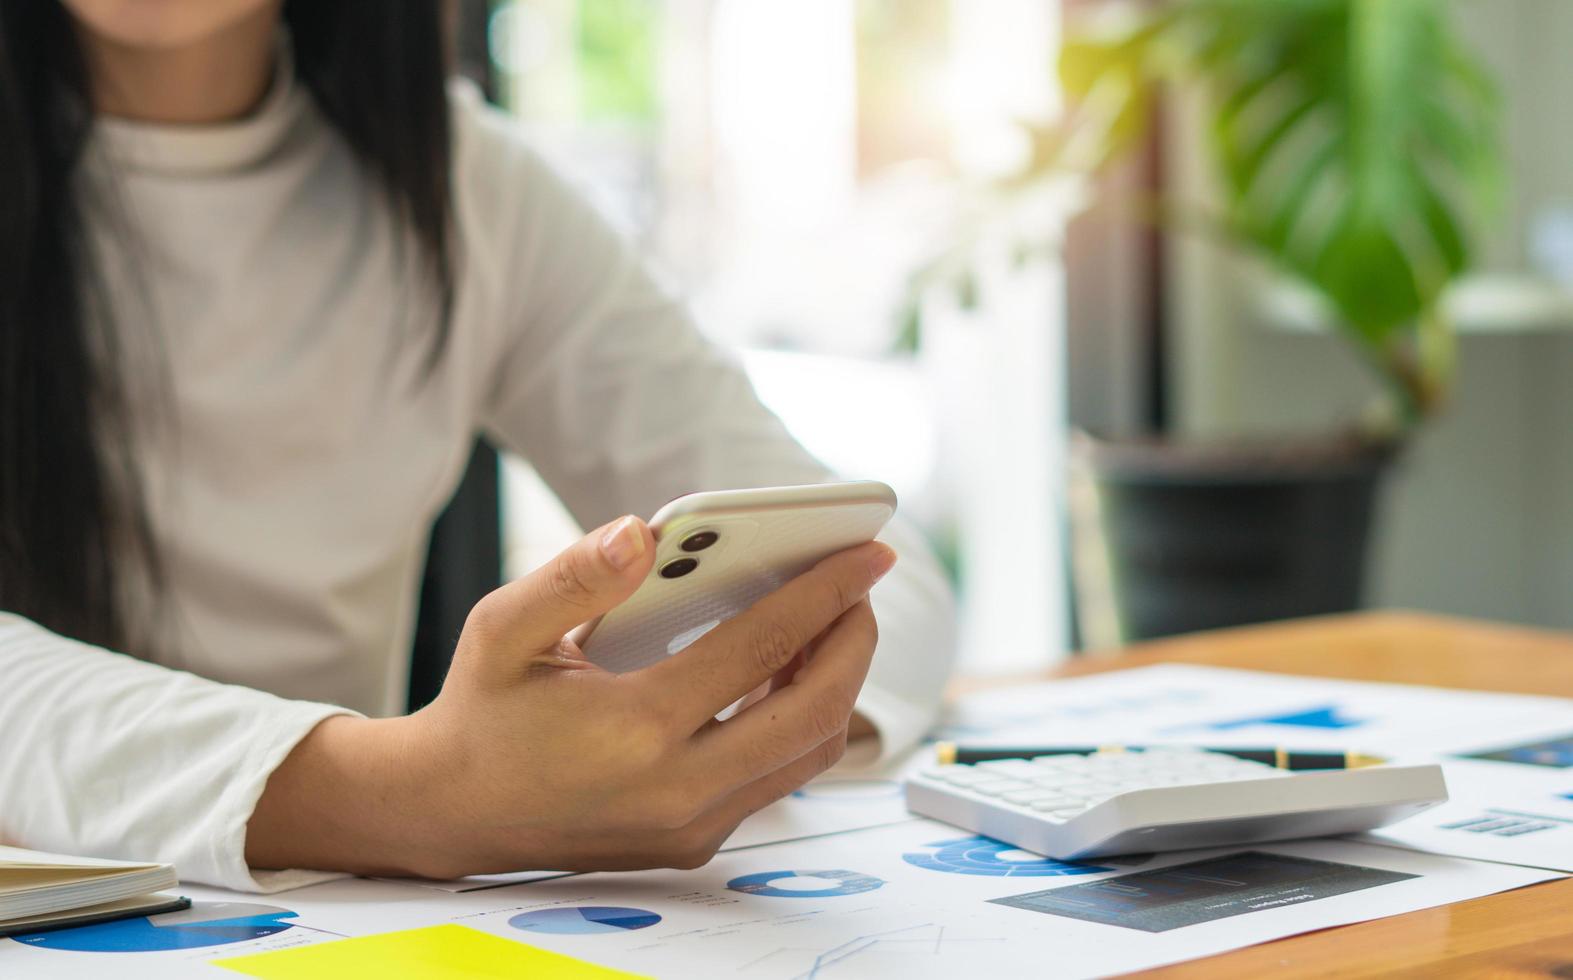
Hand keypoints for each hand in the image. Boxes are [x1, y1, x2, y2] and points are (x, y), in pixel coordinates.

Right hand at [247, 515, 894, 878]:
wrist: (451, 812)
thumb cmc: (483, 710)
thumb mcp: (502, 629)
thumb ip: (571, 576)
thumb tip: (642, 530)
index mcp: (633, 729)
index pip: (762, 652)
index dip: (824, 594)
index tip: (868, 553)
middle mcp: (676, 789)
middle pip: (816, 714)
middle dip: (855, 642)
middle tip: (861, 589)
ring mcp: (692, 825)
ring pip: (810, 755)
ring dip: (836, 686)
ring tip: (828, 625)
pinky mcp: (696, 841)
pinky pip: (779, 779)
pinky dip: (800, 723)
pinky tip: (784, 674)